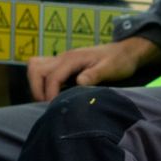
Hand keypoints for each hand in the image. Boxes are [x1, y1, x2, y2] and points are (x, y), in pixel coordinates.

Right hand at [27, 35, 160, 101]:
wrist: (125, 52)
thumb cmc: (120, 61)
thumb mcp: (111, 68)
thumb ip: (95, 75)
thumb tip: (79, 82)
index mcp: (73, 59)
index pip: (52, 77)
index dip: (50, 94)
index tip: (54, 108)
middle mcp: (63, 57)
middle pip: (35, 68)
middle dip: (36, 88)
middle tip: (46, 105)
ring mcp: (62, 60)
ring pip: (35, 67)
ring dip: (36, 83)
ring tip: (47, 100)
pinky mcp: (63, 65)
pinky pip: (42, 69)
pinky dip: (41, 81)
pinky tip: (53, 94)